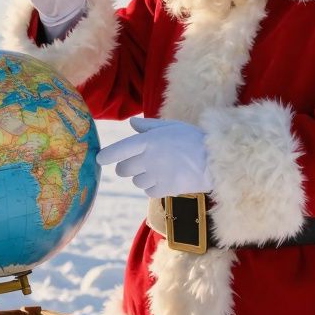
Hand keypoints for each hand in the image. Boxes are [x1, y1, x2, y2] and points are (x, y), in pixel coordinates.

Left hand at [97, 117, 212, 198]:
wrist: (213, 160)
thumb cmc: (192, 139)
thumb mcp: (170, 126)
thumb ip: (147, 126)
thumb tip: (131, 123)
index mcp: (147, 141)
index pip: (117, 151)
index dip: (106, 156)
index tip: (100, 158)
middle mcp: (147, 159)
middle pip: (123, 169)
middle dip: (126, 166)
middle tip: (140, 162)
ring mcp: (155, 176)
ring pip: (136, 181)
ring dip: (142, 176)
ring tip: (158, 169)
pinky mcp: (164, 189)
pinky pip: (148, 191)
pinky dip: (153, 187)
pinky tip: (164, 178)